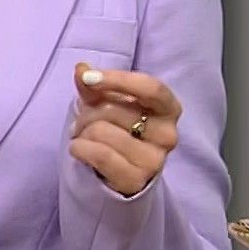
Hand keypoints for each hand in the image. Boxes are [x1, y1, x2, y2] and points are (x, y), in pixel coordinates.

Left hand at [68, 62, 181, 196]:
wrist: (116, 171)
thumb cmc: (117, 127)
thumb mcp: (107, 102)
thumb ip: (95, 86)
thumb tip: (81, 69)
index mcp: (168, 109)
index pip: (150, 87)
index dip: (118, 80)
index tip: (89, 77)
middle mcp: (168, 135)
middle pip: (114, 109)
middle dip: (88, 112)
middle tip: (84, 121)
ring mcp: (154, 161)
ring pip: (101, 131)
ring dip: (82, 132)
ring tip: (86, 138)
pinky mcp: (135, 180)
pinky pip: (99, 154)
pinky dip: (79, 148)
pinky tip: (79, 149)